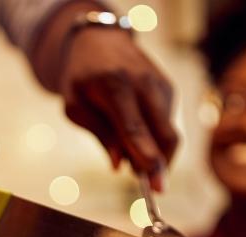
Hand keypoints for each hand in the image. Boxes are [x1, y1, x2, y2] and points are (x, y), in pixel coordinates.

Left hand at [59, 28, 177, 189]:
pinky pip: (169, 123)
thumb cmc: (81, 76)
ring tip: (135, 159)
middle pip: (164, 133)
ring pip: (170, 131)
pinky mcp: (169, 87)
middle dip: (163, 165)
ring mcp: (160, 84)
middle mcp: (143, 83)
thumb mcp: (75, 106)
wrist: (99, 40)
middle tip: (154, 188)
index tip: (156, 184)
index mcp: (114, 86)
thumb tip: (120, 166)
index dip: (146, 158)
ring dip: (159, 154)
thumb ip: (99, 134)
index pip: (134, 128)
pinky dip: (158, 140)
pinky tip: (140, 141)